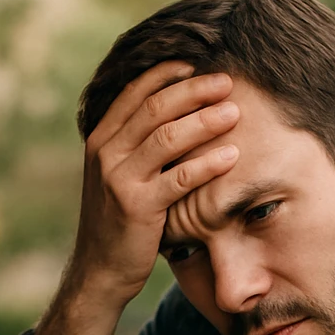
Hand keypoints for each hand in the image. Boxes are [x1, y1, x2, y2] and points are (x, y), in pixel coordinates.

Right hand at [10, 62, 240, 334]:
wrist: (100, 269)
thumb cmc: (119, 219)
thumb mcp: (117, 174)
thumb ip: (136, 143)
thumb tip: (173, 108)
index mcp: (101, 138)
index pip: (136, 92)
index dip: (168, 73)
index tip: (199, 64)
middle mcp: (106, 153)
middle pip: (155, 107)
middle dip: (194, 91)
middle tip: (227, 83)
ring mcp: (119, 179)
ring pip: (168, 137)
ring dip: (205, 121)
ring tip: (235, 113)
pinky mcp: (137, 206)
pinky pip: (179, 178)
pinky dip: (208, 164)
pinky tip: (232, 157)